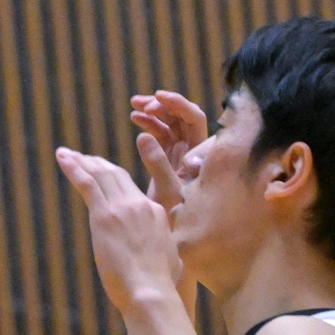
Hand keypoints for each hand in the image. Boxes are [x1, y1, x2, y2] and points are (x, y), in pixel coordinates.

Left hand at [56, 147, 186, 316]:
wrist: (151, 292)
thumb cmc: (160, 287)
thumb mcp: (169, 262)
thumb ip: (161, 250)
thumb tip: (158, 258)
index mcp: (156, 214)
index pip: (132, 191)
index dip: (115, 180)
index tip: (103, 175)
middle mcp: (140, 205)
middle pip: (116, 176)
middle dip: (97, 164)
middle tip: (83, 158)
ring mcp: (123, 208)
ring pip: (100, 175)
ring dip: (82, 162)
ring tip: (67, 153)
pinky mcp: (104, 216)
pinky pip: (87, 184)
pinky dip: (73, 167)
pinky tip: (62, 157)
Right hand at [129, 90, 206, 209]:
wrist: (177, 235)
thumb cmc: (178, 220)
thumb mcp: (167, 192)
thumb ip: (157, 164)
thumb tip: (143, 136)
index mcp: (200, 155)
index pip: (194, 119)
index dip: (178, 105)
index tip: (157, 100)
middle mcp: (194, 151)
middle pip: (183, 116)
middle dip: (163, 105)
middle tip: (142, 103)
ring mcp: (182, 153)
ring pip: (171, 123)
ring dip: (154, 112)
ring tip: (134, 106)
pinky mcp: (169, 159)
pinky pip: (161, 134)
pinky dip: (149, 124)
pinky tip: (134, 118)